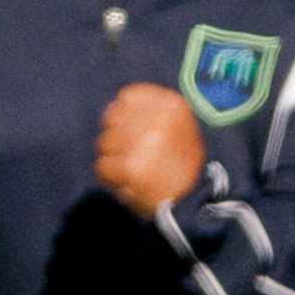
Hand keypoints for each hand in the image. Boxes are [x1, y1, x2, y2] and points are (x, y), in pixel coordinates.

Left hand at [96, 81, 203, 213]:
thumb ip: (147, 112)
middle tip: (133, 153)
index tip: (133, 130)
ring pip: (104, 141)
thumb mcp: (176, 126)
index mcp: (173, 105)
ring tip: (132, 169)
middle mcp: (160, 120)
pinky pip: (103, 165)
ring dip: (112, 156)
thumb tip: (111, 107)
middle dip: (116, 136)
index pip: (128, 97)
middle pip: (113, 117)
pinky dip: (109, 176)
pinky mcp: (131, 167)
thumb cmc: (180, 162)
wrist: (192, 198)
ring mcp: (144, 143)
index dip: (125, 114)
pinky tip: (126, 181)